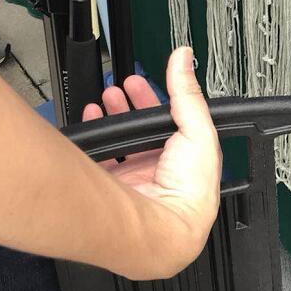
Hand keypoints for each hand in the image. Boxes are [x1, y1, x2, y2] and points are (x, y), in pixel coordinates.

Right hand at [82, 48, 222, 256]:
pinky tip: (92, 119)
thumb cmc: (189, 193)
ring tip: (105, 97)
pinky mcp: (116, 189)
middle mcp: (165, 170)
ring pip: (123, 141)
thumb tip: (185, 60)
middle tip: (121, 86)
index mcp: (191, 158)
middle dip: (132, 104)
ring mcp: (138, 180)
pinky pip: (102, 157)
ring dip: (114, 116)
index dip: (158, 100)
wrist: (159, 230)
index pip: (173, 121)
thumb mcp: (198, 131)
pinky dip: (95, 137)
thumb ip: (189, 95)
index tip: (143, 82)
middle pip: (145, 130)